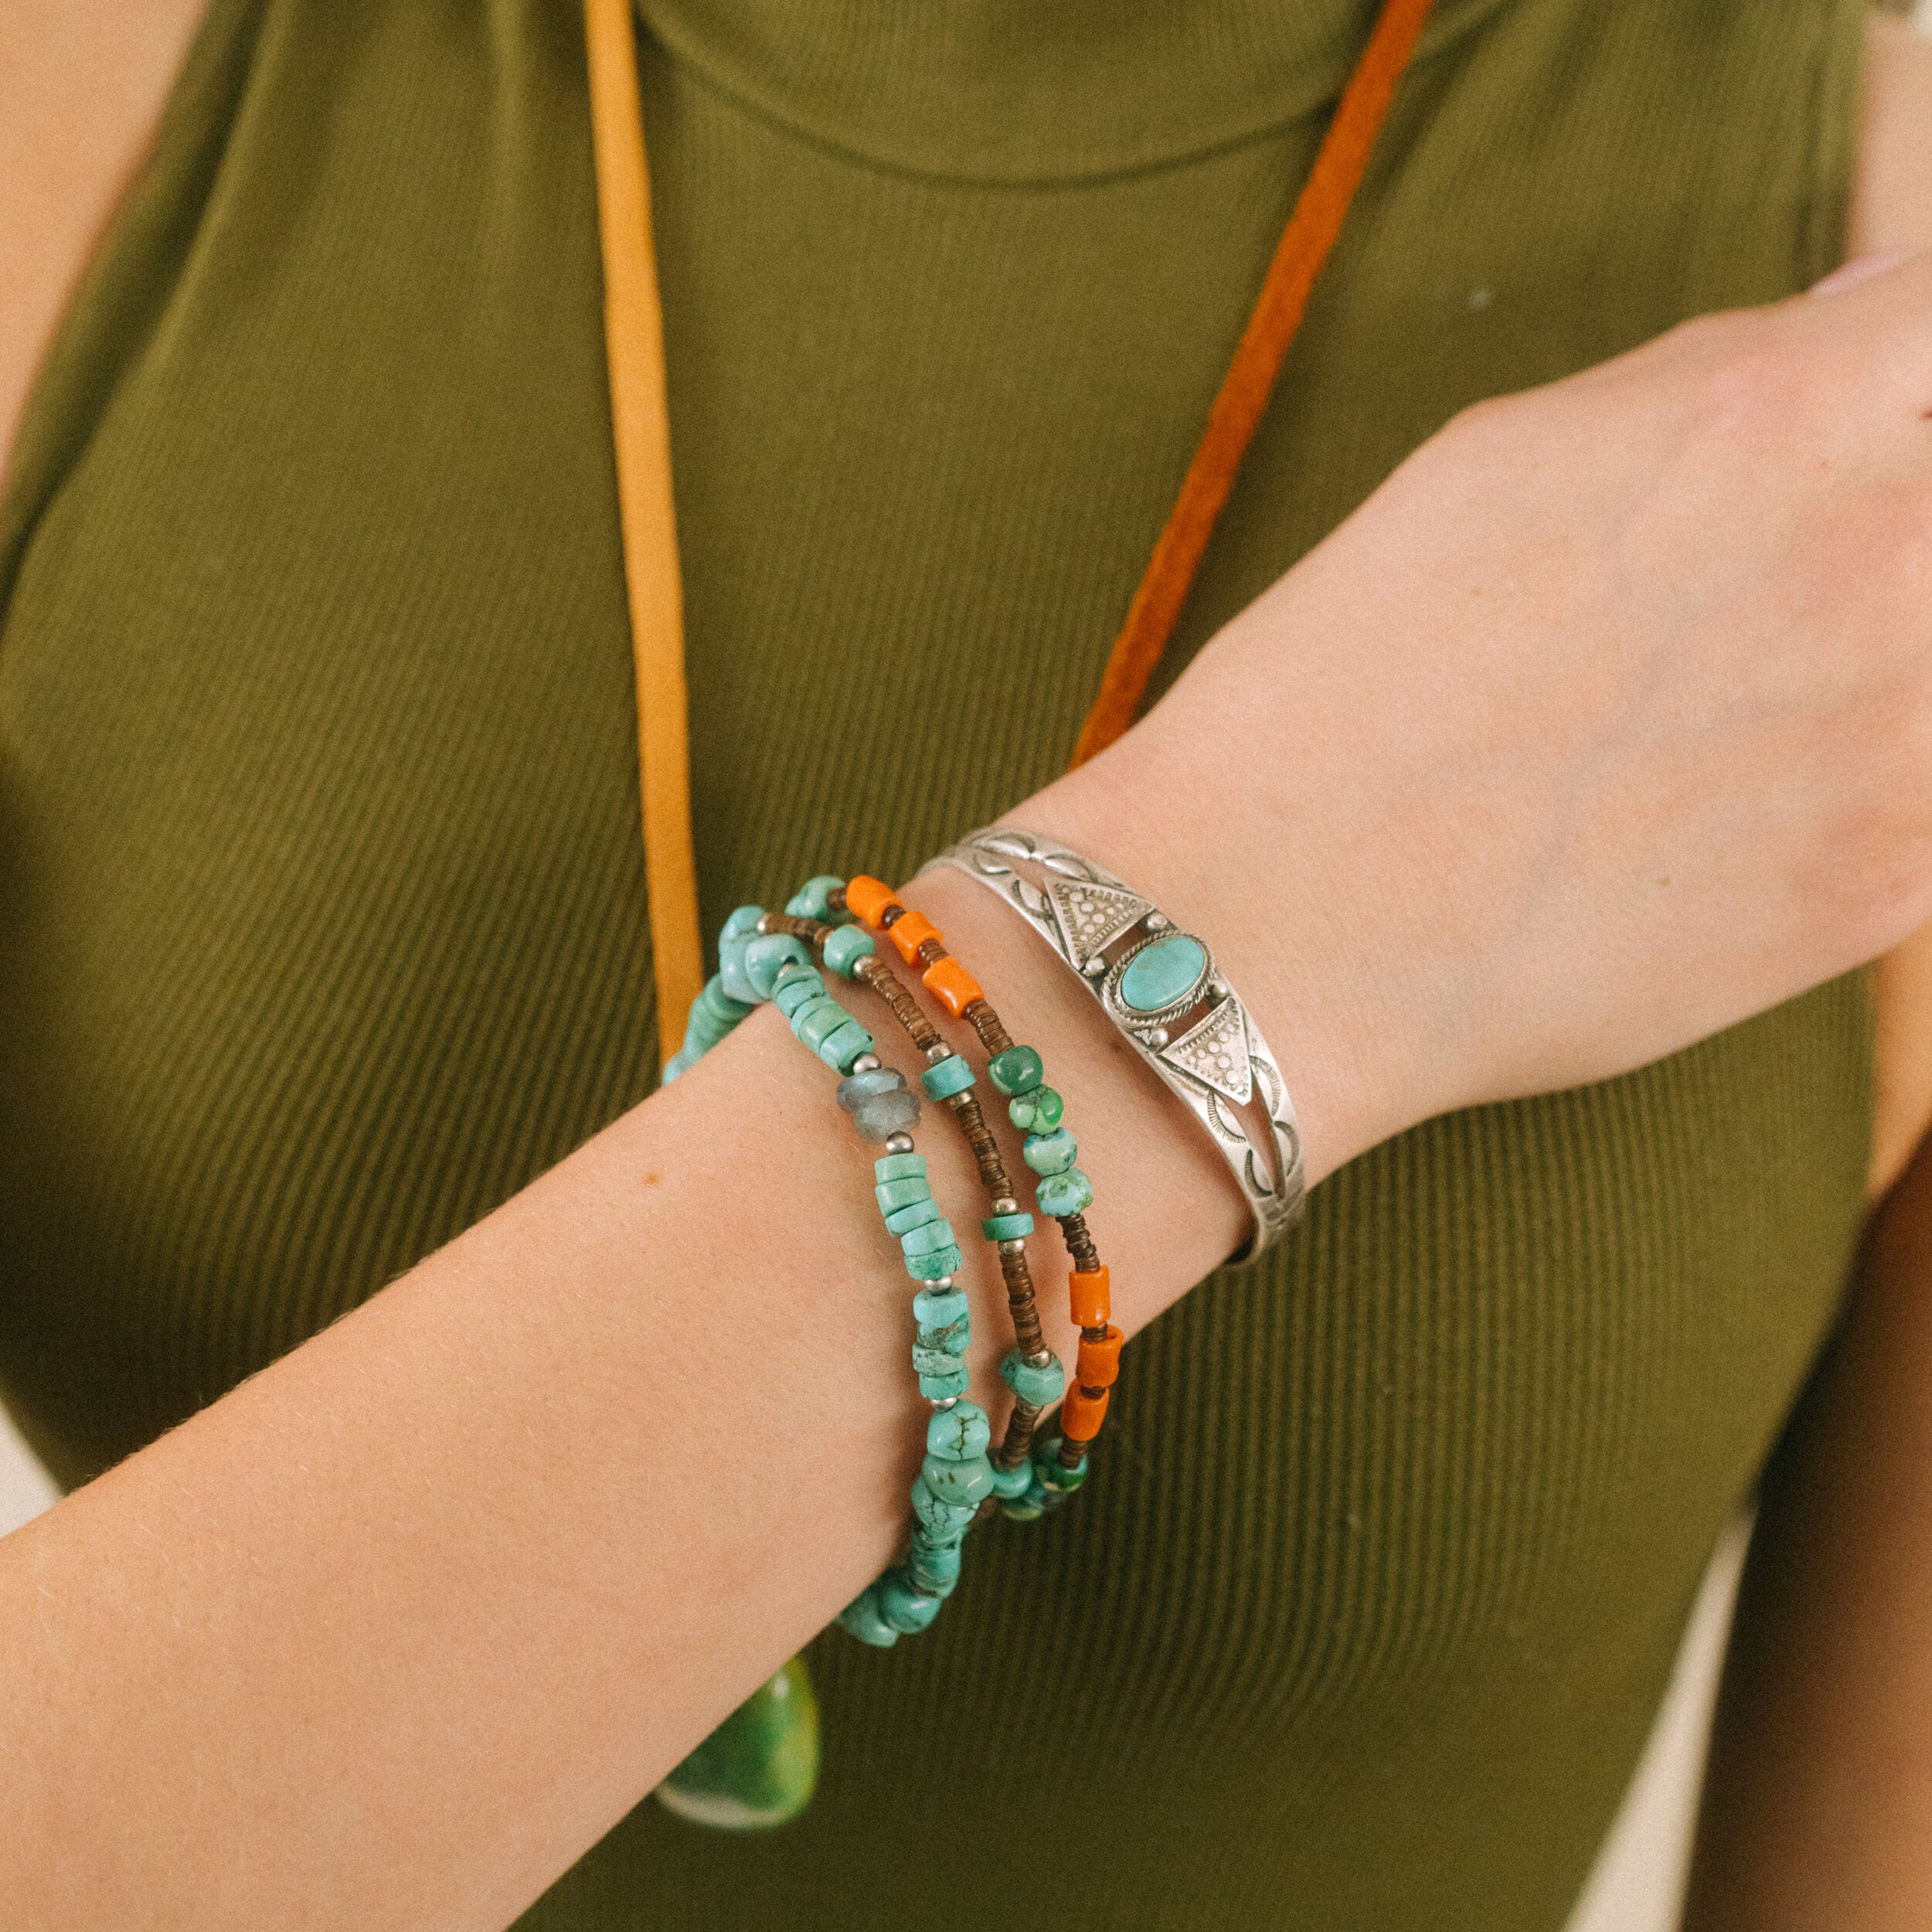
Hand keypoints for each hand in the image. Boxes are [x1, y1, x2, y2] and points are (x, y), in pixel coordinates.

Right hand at [1038, 251, 1931, 1173]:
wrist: (1283, 931)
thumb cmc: (1348, 683)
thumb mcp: (1504, 459)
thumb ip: (1711, 378)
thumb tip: (1862, 326)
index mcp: (1780, 415)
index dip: (1891, 381)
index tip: (1846, 424)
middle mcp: (1884, 561)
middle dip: (1871, 526)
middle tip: (1737, 599)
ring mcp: (1909, 738)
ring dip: (1868, 651)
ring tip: (1718, 704)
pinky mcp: (1892, 886)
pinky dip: (1865, 771)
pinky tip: (1731, 799)